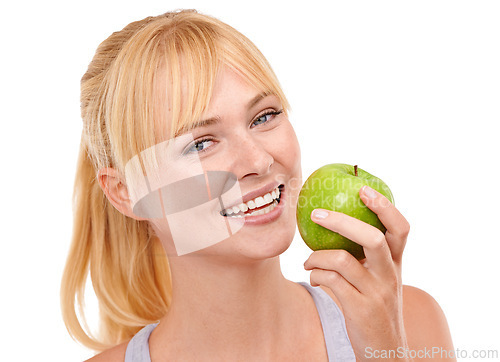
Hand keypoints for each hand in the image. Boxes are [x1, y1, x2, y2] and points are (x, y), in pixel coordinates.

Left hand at [304, 185, 410, 360]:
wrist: (385, 351)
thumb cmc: (375, 305)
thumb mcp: (379, 279)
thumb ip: (366, 255)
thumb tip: (335, 222)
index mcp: (396, 263)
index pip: (400, 229)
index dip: (385, 206)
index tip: (363, 190)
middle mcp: (390, 275)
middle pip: (371, 237)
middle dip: (341, 222)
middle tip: (317, 214)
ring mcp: (376, 293)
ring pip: (342, 260)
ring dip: (316, 256)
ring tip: (307, 261)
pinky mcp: (360, 309)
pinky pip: (330, 281)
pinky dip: (315, 274)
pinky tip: (313, 277)